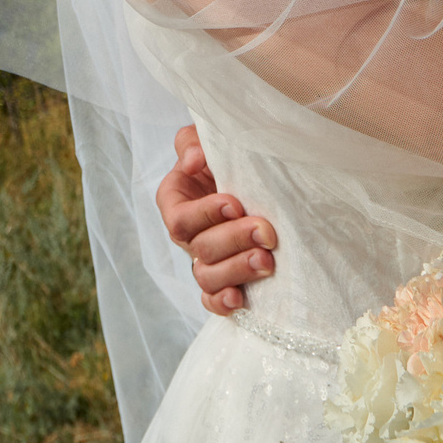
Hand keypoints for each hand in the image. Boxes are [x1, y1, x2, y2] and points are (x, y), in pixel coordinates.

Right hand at [155, 123, 276, 314]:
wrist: (256, 175)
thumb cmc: (227, 154)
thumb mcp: (207, 140)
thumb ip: (193, 143)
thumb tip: (195, 161)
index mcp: (175, 200)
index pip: (181, 218)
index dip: (206, 214)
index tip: (236, 203)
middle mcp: (187, 234)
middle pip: (200, 249)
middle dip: (234, 241)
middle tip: (266, 232)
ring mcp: (203, 259)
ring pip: (207, 277)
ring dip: (236, 271)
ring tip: (266, 262)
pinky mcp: (221, 279)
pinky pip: (211, 300)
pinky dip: (222, 303)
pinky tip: (241, 299)